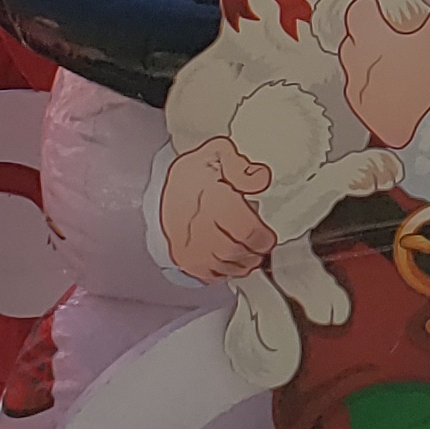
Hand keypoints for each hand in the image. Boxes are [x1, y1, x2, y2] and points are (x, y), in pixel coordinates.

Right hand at [159, 136, 275, 282]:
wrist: (160, 191)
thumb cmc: (191, 175)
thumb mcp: (217, 154)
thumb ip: (240, 164)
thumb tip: (260, 178)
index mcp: (212, 202)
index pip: (246, 230)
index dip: (263, 238)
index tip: (269, 237)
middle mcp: (199, 228)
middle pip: (236, 251)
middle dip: (254, 252)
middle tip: (262, 245)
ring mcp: (189, 247)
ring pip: (224, 265)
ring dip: (243, 263)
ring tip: (250, 254)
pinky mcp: (185, 260)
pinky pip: (209, 274)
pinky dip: (225, 272)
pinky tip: (232, 262)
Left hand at [338, 0, 429, 150]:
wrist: (402, 125)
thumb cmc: (415, 82)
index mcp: (369, 32)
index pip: (360, 8)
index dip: (370, 4)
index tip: (378, 5)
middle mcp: (354, 53)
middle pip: (354, 35)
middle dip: (369, 32)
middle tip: (390, 34)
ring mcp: (353, 79)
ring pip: (356, 61)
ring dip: (370, 59)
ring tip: (393, 63)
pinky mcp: (357, 102)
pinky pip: (361, 86)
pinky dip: (373, 84)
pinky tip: (392, 88)